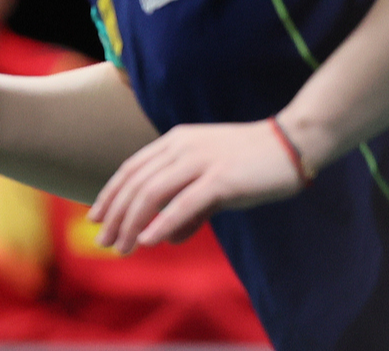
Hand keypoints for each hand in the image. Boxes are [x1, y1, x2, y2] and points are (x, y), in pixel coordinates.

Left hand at [88, 120, 305, 252]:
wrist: (293, 145)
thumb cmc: (252, 165)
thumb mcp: (212, 184)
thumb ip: (188, 210)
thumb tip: (165, 238)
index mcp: (174, 142)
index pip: (131, 168)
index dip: (110, 193)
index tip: (95, 217)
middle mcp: (181, 147)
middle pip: (136, 183)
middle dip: (115, 214)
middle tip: (102, 241)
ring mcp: (200, 161)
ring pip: (152, 193)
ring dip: (132, 223)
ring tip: (120, 247)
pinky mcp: (222, 178)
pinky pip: (184, 202)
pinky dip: (162, 222)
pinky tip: (148, 240)